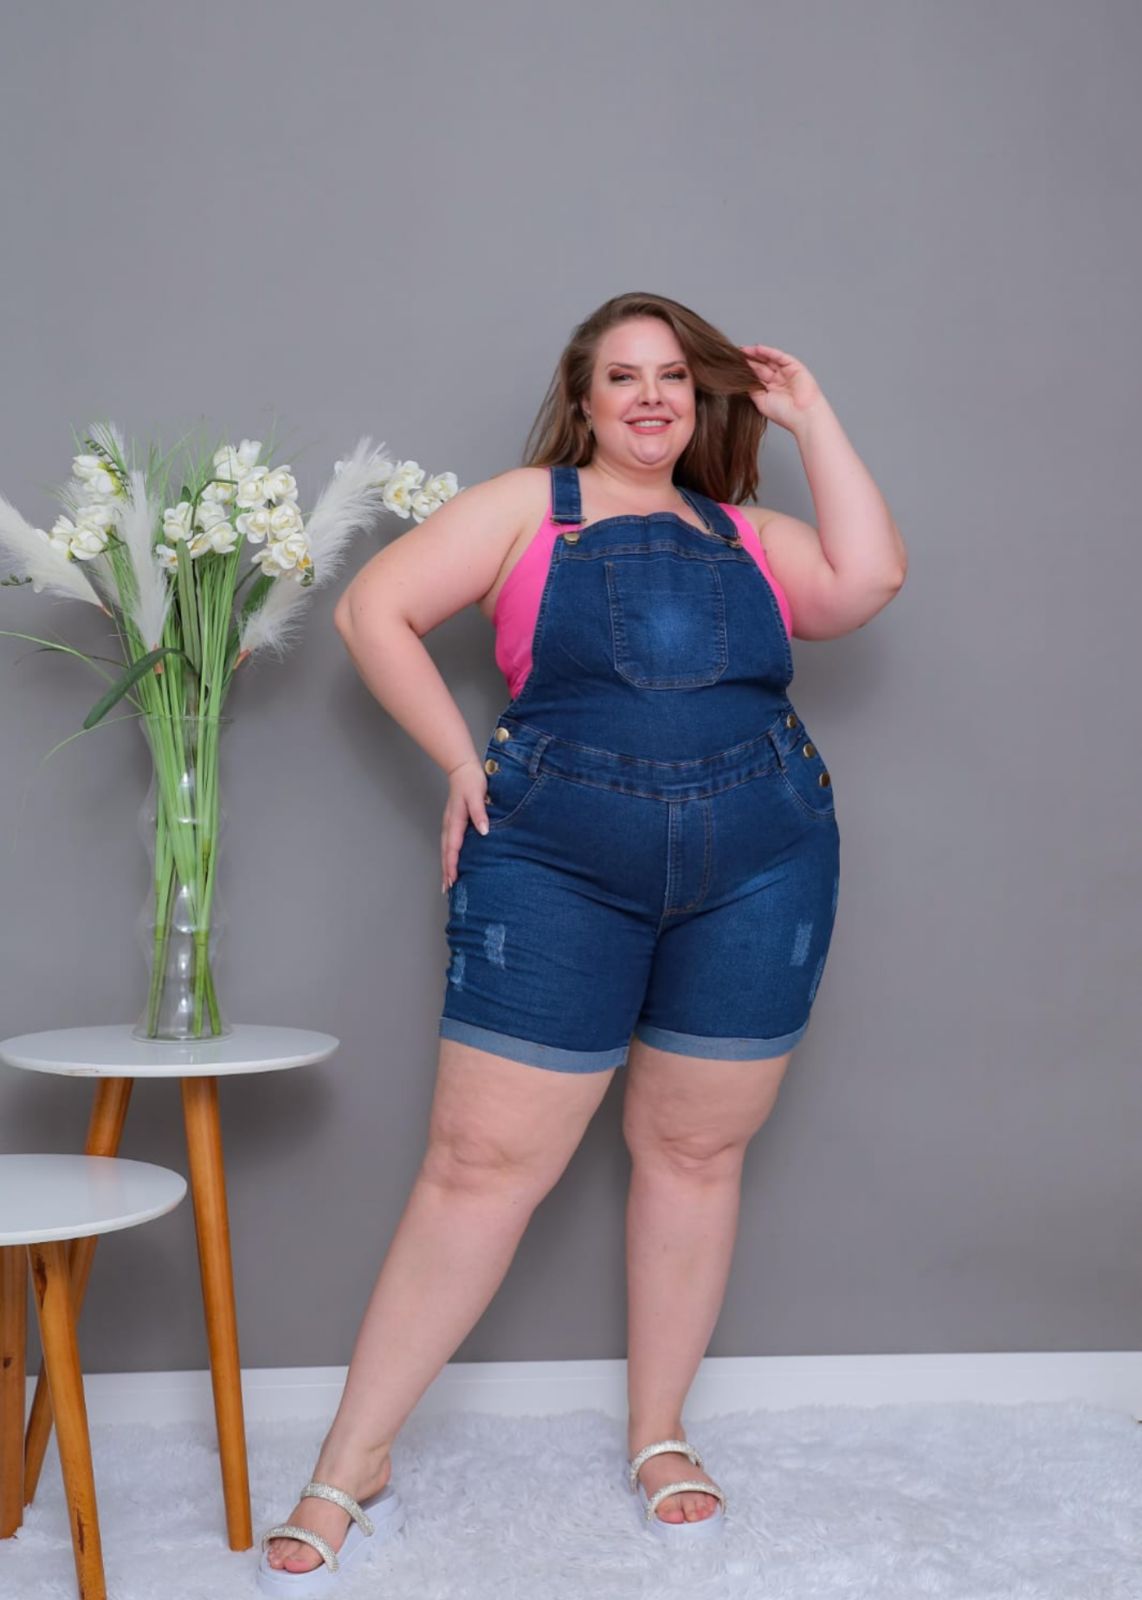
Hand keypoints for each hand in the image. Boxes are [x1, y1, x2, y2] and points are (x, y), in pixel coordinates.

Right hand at [442, 758, 487, 890]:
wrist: (462, 769)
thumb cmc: (471, 781)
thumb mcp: (477, 795)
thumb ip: (480, 813)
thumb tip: (483, 831)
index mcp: (455, 821)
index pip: (453, 847)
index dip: (452, 865)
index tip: (453, 879)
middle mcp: (449, 825)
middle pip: (446, 852)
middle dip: (446, 871)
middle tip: (447, 889)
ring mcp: (449, 824)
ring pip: (445, 849)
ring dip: (446, 866)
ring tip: (447, 883)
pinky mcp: (452, 823)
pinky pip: (449, 843)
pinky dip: (448, 856)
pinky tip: (452, 863)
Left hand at [740, 344, 825, 431]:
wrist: (804, 416)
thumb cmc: (786, 414)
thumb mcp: (762, 402)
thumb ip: (753, 390)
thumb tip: (742, 381)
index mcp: (772, 390)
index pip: (757, 376)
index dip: (746, 370)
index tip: (733, 365)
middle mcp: (779, 380)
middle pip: (762, 366)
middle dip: (749, 360)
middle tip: (735, 354)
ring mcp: (787, 373)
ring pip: (770, 360)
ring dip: (757, 354)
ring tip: (743, 350)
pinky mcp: (795, 366)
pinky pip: (780, 357)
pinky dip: (769, 352)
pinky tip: (757, 349)